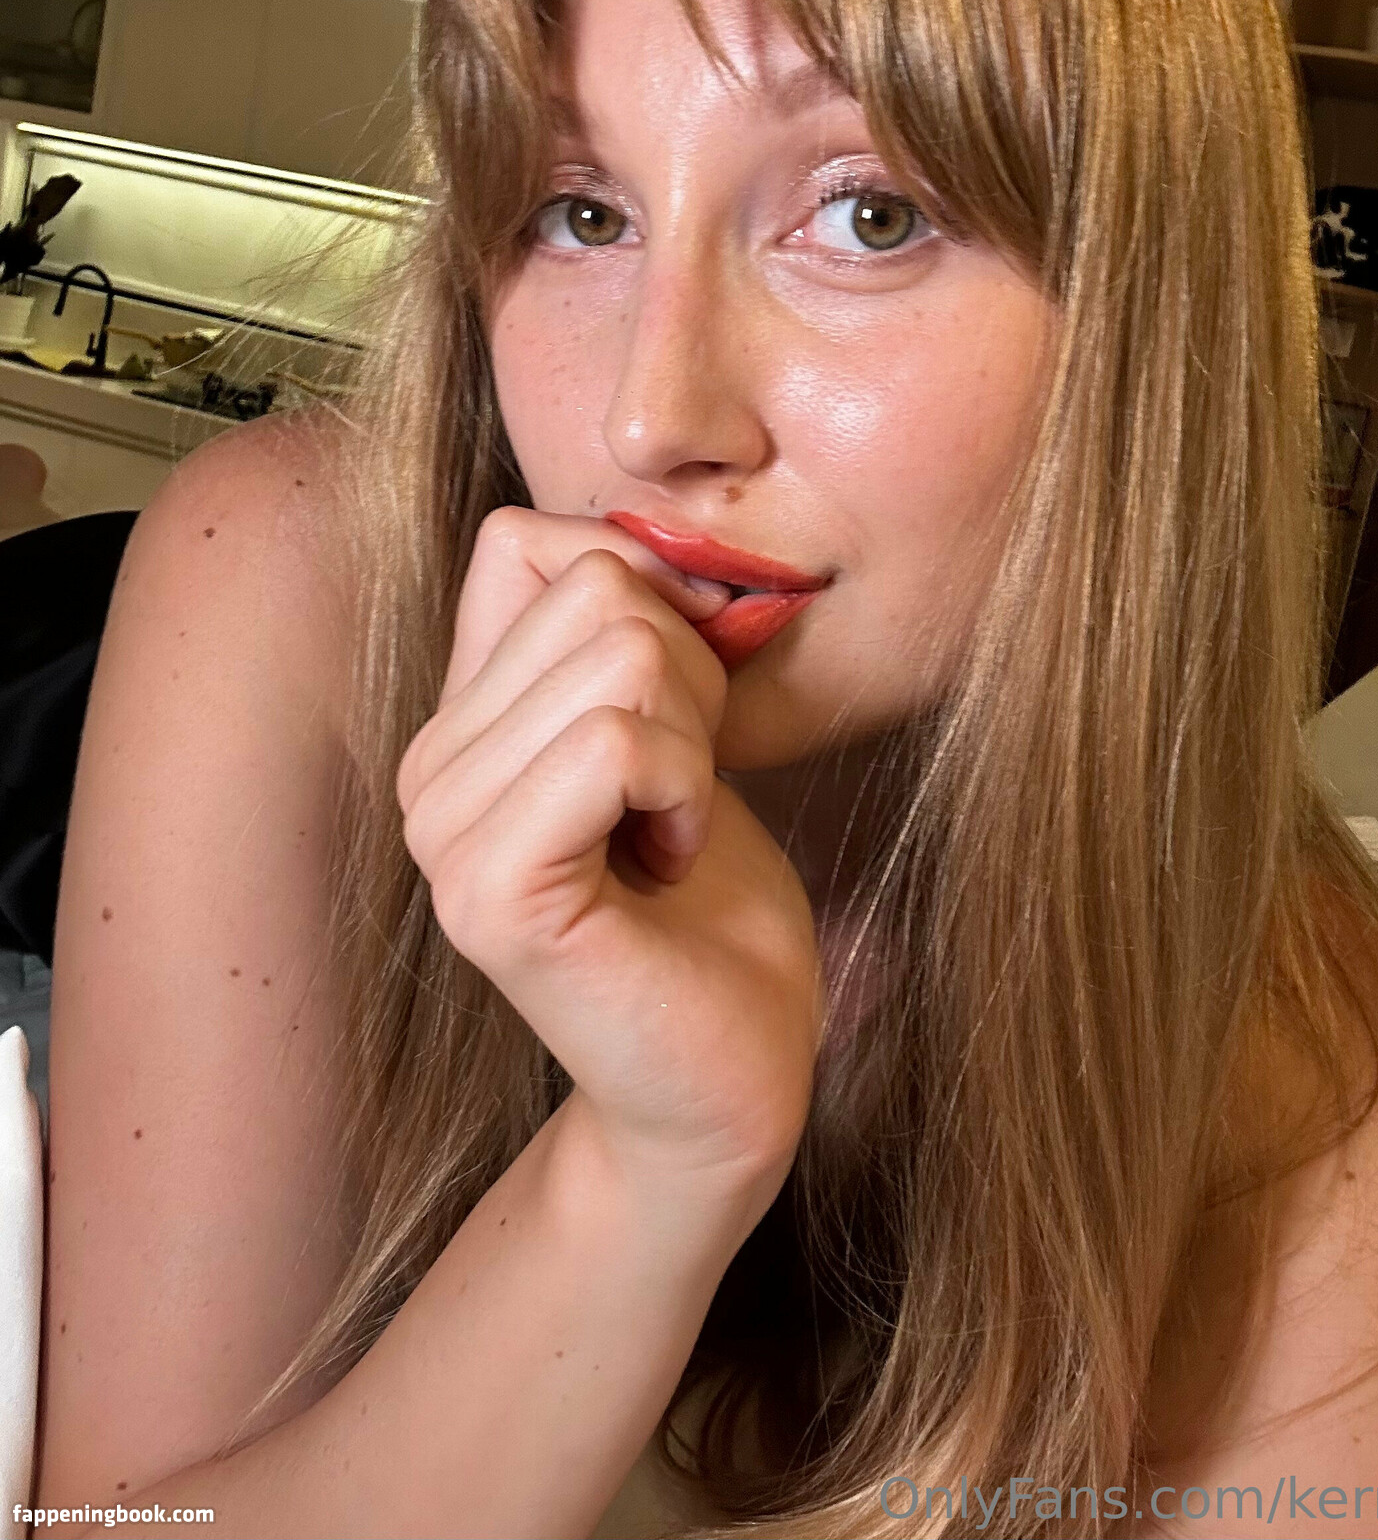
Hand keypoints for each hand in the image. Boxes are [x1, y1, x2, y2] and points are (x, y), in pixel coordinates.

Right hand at [396, 508, 824, 1195]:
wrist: (732, 1068)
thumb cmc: (713, 900)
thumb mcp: (677, 724)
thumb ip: (628, 628)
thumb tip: (652, 526)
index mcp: (460, 721)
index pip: (527, 539)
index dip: (646, 590)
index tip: (681, 707)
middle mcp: (427, 769)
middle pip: (592, 585)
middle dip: (690, 676)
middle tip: (679, 791)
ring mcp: (443, 833)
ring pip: (618, 654)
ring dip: (692, 741)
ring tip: (669, 831)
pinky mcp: (489, 891)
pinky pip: (615, 741)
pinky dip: (685, 788)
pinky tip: (671, 859)